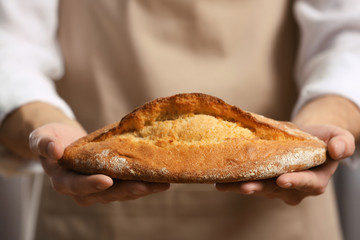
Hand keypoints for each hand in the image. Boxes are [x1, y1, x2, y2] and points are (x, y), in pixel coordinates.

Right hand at [29, 122, 168, 205]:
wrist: (63, 142)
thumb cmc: (51, 140)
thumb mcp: (42, 138)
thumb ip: (44, 144)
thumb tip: (54, 150)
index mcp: (64, 182)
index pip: (77, 186)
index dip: (92, 185)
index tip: (107, 180)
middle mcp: (84, 190)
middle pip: (106, 194)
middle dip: (126, 190)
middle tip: (145, 185)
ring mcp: (100, 188)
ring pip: (122, 192)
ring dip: (142, 189)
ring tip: (162, 184)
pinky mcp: (113, 182)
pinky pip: (129, 185)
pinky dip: (144, 182)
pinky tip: (161, 178)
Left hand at [216, 124, 354, 204]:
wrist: (303, 138)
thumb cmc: (321, 138)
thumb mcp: (337, 136)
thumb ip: (342, 143)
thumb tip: (337, 150)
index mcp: (316, 179)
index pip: (308, 184)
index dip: (296, 182)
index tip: (282, 179)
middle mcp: (295, 188)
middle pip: (277, 190)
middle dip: (261, 188)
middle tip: (246, 187)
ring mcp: (276, 186)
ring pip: (260, 188)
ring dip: (242, 187)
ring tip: (225, 184)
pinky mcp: (262, 180)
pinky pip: (250, 182)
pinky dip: (235, 182)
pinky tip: (220, 181)